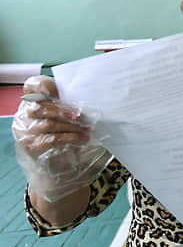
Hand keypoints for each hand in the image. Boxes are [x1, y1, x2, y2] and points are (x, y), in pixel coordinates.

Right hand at [12, 75, 109, 201]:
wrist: (59, 160)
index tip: (57, 91)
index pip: (32, 86)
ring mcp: (26, 130)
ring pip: (48, 124)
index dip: (43, 86)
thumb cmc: (66, 129)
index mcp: (34, 99)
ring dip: (71, 127)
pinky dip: (70, 138)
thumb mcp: (68, 114)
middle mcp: (26, 113)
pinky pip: (51, 139)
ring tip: (87, 130)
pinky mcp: (31, 145)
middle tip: (80, 116)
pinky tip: (82, 139)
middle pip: (41, 107)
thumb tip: (92, 94)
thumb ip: (71, 103)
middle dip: (63, 111)